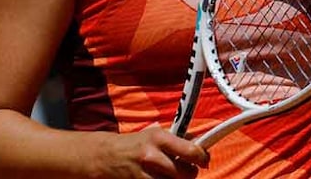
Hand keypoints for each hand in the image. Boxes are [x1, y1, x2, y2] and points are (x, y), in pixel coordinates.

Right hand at [85, 125, 208, 178]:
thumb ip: (177, 142)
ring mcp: (143, 174)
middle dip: (189, 174)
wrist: (106, 156)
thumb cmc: (136, 144)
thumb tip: (201, 149)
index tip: (203, 160)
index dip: (202, 158)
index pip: (191, 151)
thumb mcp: (155, 135)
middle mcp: (152, 156)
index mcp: (159, 138)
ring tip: (170, 175)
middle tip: (186, 171)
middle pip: (186, 174)